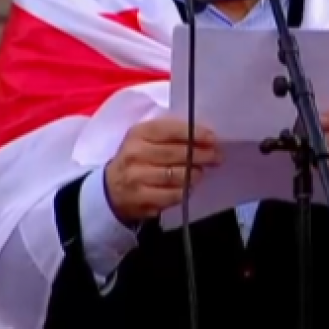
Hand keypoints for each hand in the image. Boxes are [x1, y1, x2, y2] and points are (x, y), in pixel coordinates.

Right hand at [104, 117, 220, 222]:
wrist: (111, 188)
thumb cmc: (137, 159)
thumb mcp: (147, 139)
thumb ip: (172, 135)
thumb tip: (206, 137)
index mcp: (138, 133)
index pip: (170, 130)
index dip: (194, 133)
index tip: (212, 138)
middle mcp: (135, 154)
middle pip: (177, 153)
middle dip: (202, 155)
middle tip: (217, 157)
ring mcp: (137, 178)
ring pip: (178, 175)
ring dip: (195, 174)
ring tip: (200, 173)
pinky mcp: (141, 199)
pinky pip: (173, 195)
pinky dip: (185, 191)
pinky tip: (187, 187)